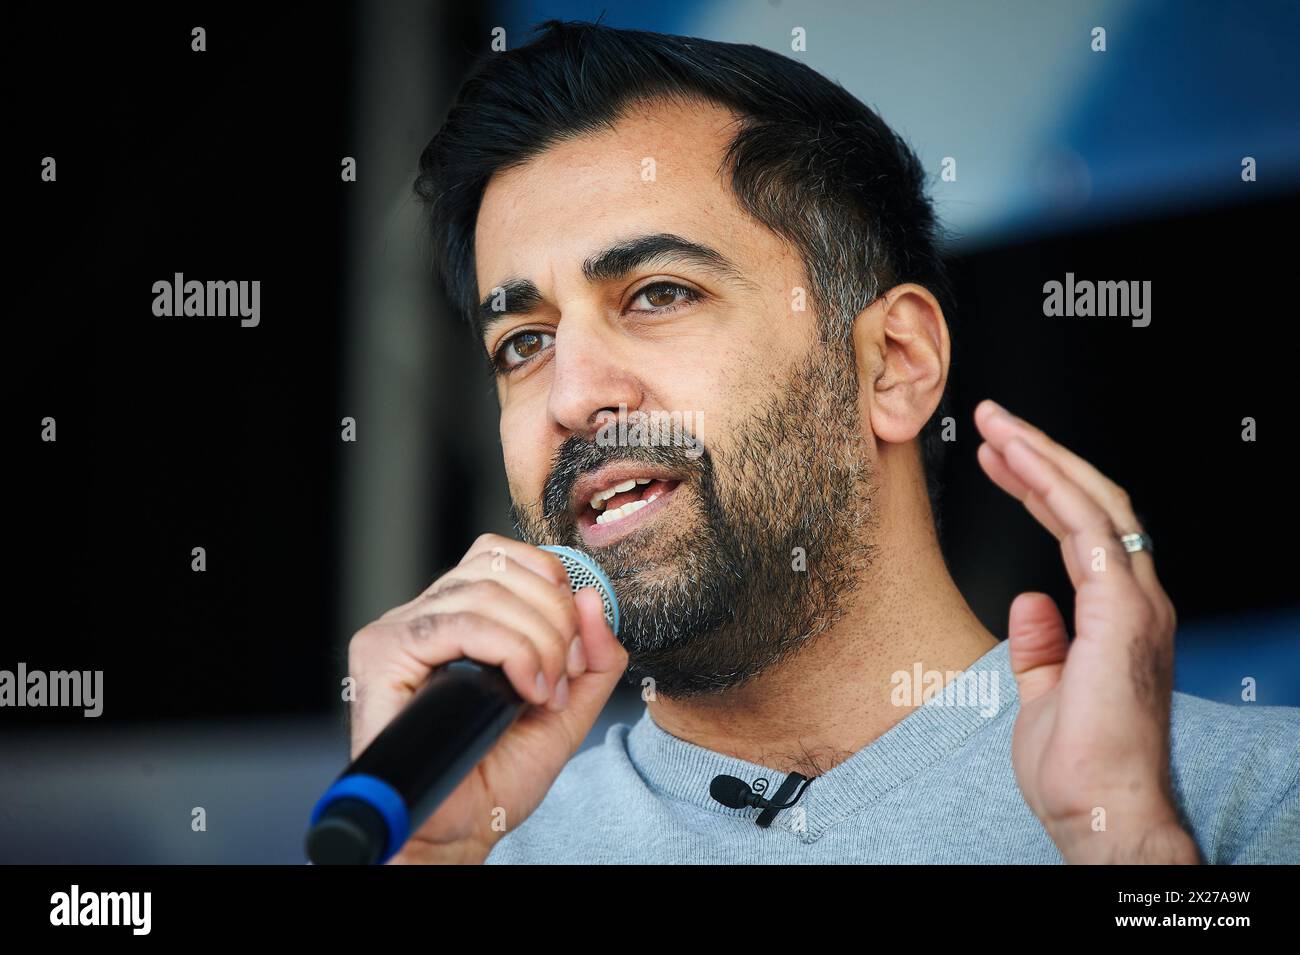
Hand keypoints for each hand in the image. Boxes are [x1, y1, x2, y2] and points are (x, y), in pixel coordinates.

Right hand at [347, 533, 627, 863]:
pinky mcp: (382, 652)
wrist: (457, 830)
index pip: (505, 555)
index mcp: (460, 614)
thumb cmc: (497, 773)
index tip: (577, 647)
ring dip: (537, 640)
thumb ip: (593, 658)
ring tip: (543, 693)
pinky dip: (508, 649)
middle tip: (565, 676)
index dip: (552, 584)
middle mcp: (425, 614)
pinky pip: (457, 623)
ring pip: (485, 591)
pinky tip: (524, 689)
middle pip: (501, 567)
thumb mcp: (567, 709)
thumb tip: (594, 599)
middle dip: (554, 618)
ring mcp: (400, 630)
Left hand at [974, 400, 1199, 863]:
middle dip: (1039, 455)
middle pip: (1090, 502)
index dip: (1038, 487)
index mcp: (1118, 616)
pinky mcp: (1121, 613)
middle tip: (991, 422)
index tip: (996, 459)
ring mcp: (1133, 604)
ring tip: (996, 425)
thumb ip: (1041, 645)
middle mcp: (1134, 601)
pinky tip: (1020, 461)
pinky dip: (1053, 489)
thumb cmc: (1081, 768)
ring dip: (1041, 456)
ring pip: (1093, 502)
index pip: (1079, 529)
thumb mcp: (1045, 694)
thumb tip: (1028, 603)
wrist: (1103, 815)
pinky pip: (1087, 532)